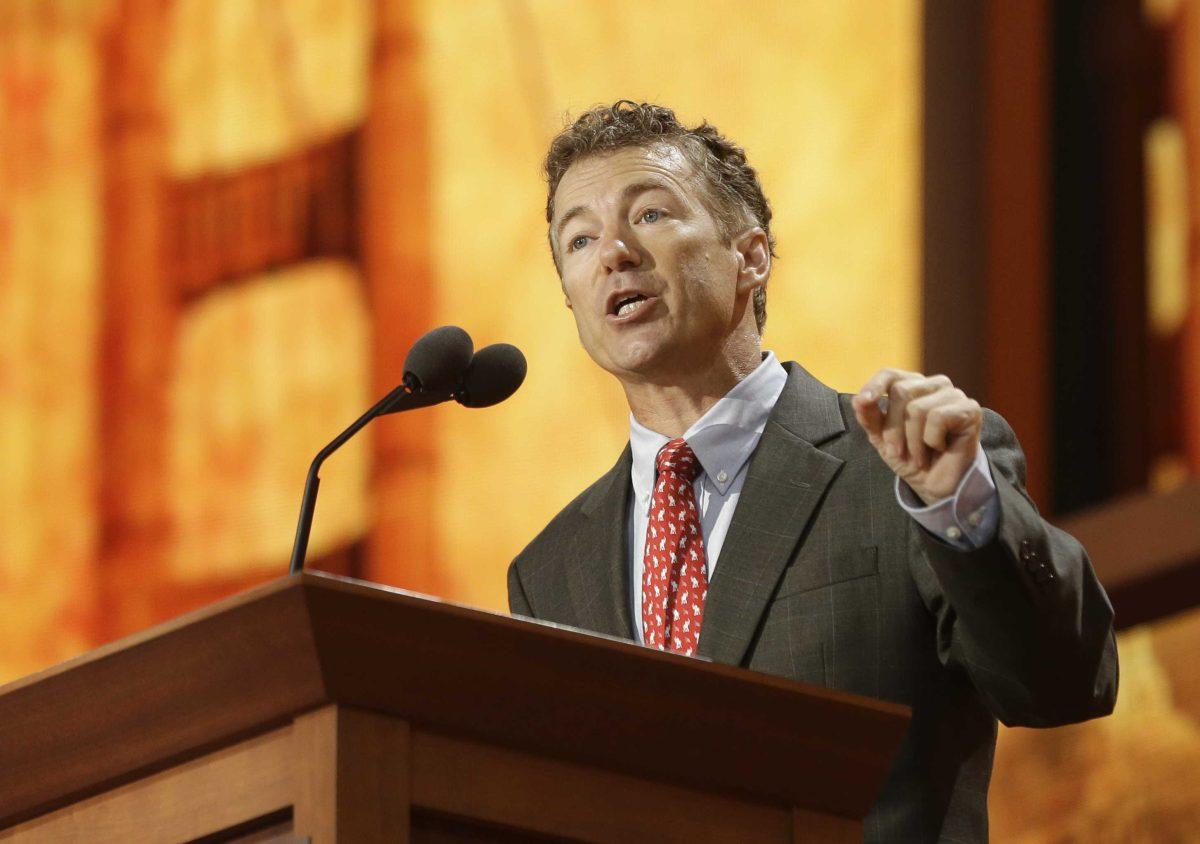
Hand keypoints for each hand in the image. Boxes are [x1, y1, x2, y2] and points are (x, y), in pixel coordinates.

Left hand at [851, 369, 981, 505]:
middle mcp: (934, 384)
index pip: (890, 374)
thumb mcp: (881, 437)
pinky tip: (940, 448)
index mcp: (912, 386)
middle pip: (901, 392)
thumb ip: (869, 417)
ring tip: (919, 456)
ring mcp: (953, 395)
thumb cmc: (910, 457)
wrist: (936, 485)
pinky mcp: (969, 409)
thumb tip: (858, 400)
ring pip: (918, 408)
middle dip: (893, 429)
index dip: (875, 385)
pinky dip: (932, 440)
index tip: (863, 401)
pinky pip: (938, 417)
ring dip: (913, 441)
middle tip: (897, 453)